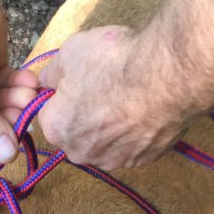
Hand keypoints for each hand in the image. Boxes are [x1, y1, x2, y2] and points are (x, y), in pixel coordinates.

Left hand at [38, 25, 193, 169]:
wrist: (165, 76)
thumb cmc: (113, 63)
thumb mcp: (69, 52)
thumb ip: (52, 73)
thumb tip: (47, 80)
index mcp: (56, 129)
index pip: (48, 112)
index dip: (62, 94)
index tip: (77, 78)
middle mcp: (80, 153)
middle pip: (76, 132)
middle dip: (84, 114)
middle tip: (104, 86)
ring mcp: (113, 160)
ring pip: (104, 142)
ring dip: (110, 125)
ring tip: (127, 97)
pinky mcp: (142, 160)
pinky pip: (131, 146)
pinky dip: (135, 131)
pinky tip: (144, 109)